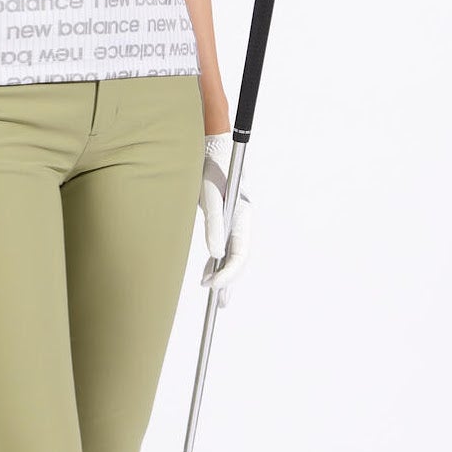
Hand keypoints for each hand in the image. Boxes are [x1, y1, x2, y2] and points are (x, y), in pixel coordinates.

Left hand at [198, 132, 250, 304]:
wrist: (211, 147)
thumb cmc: (210, 167)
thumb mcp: (208, 194)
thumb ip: (213, 222)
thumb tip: (215, 252)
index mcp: (243, 215)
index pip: (240, 253)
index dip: (228, 273)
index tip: (210, 285)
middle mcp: (242, 220)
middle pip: (240, 258)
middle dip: (229, 282)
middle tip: (217, 303)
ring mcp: (235, 221)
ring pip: (233, 255)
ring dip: (225, 276)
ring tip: (218, 300)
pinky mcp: (225, 219)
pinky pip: (225, 247)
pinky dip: (218, 263)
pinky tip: (210, 275)